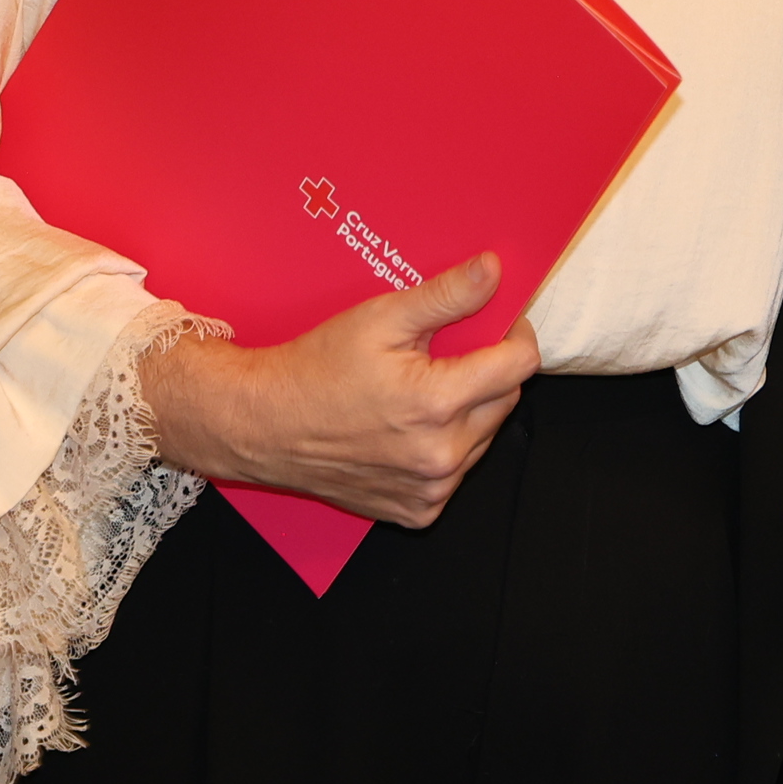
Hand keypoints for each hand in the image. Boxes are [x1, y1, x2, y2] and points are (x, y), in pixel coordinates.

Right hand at [140, 254, 538, 529]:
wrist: (263, 426)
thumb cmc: (315, 370)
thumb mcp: (380, 318)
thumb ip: (446, 296)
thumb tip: (494, 272)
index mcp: (437, 404)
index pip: (519, 365)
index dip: (513, 335)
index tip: (498, 322)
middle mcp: (441, 455)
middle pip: (506, 402)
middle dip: (488, 372)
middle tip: (448, 353)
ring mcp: (430, 490)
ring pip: (484, 438)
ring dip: (469, 411)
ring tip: (423, 390)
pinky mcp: (416, 511)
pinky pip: (456, 473)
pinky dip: (445, 448)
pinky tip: (409, 428)